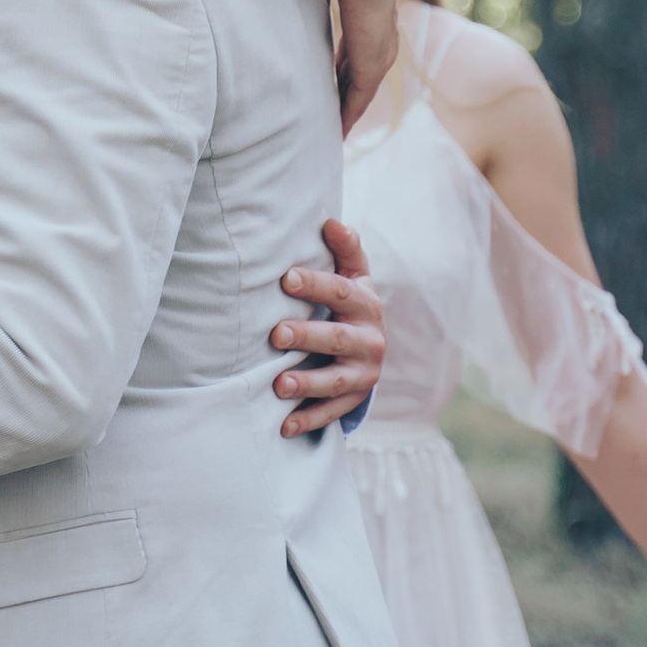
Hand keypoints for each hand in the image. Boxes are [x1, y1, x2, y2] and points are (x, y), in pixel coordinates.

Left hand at [271, 219, 385, 437]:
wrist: (370, 347)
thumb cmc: (349, 302)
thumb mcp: (354, 275)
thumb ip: (346, 249)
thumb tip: (331, 221)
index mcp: (366, 303)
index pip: (342, 290)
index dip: (315, 284)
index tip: (285, 278)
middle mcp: (370, 340)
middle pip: (337, 337)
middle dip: (307, 336)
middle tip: (276, 334)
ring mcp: (364, 373)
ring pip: (335, 380)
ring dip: (306, 384)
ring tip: (278, 384)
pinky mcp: (356, 399)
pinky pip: (332, 413)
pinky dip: (308, 420)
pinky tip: (283, 425)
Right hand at [333, 0, 401, 133]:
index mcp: (373, 25)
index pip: (356, 57)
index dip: (343, 74)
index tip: (329, 89)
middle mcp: (382, 45)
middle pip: (360, 80)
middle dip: (345, 99)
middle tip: (330, 120)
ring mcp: (380, 58)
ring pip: (360, 94)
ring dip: (346, 113)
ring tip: (333, 132)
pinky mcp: (372, 68)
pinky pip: (358, 99)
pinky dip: (348, 116)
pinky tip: (338, 131)